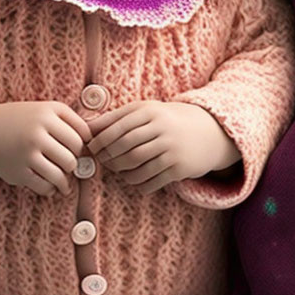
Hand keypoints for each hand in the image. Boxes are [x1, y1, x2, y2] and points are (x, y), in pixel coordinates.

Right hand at [0, 101, 92, 196]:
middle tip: (68, 165)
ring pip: (61, 174)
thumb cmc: (22, 119)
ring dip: (65, 180)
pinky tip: (49, 185)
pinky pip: (45, 186)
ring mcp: (27, 153)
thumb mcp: (44, 110)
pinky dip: (51, 189)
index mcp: (48, 113)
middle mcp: (38, 131)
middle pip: (73, 156)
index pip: (81, 136)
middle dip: (73, 163)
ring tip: (63, 180)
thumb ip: (70, 121)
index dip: (83, 146)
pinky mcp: (18, 171)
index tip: (78, 150)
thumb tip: (95, 143)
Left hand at [86, 101, 240, 193]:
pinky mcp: (179, 168)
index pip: (118, 127)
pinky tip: (133, 179)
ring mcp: (172, 149)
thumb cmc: (167, 120)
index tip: (92, 147)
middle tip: (102, 161)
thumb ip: (117, 118)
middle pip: (125, 147)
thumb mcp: (146, 111)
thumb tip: (86, 127)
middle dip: (109, 156)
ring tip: (116, 170)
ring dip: (121, 171)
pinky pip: (151, 180)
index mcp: (150, 111)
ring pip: (136, 165)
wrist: (209, 132)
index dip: (101, 140)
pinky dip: (137, 183)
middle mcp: (162, 129)